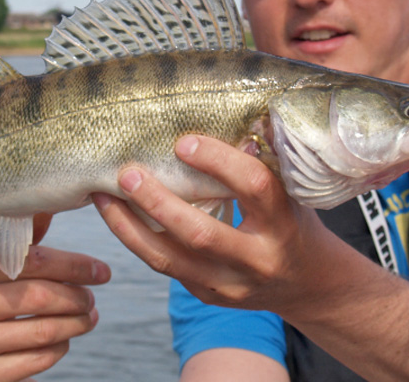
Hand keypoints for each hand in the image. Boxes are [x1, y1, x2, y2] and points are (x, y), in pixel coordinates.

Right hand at [0, 214, 111, 381]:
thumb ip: (17, 246)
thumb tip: (49, 206)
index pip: (33, 261)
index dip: (75, 265)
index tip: (101, 270)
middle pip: (41, 297)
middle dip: (78, 297)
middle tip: (92, 298)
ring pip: (44, 331)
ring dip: (76, 324)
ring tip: (88, 317)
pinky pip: (37, 359)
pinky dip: (59, 348)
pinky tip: (63, 340)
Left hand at [93, 135, 330, 314]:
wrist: (306, 283)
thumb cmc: (293, 222)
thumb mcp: (292, 191)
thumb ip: (263, 161)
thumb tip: (230, 114)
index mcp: (284, 224)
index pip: (253, 188)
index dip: (218, 162)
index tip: (184, 142)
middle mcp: (257, 260)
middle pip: (200, 234)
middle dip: (158, 202)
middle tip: (127, 173)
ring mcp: (229, 284)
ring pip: (169, 259)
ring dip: (129, 226)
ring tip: (102, 196)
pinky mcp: (207, 294)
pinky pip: (164, 266)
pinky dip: (135, 239)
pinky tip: (115, 215)